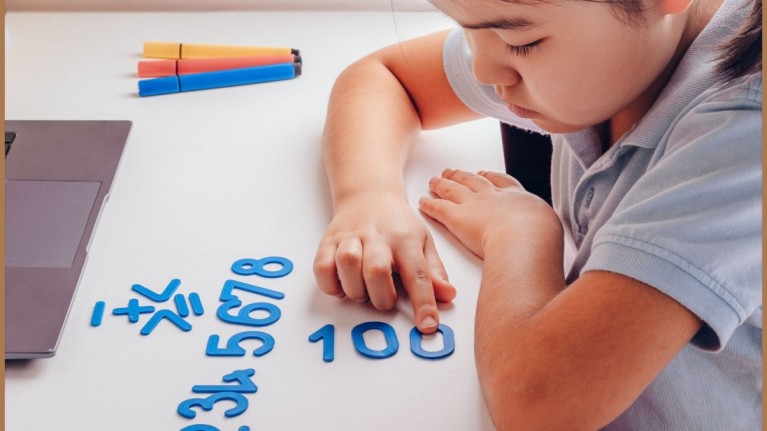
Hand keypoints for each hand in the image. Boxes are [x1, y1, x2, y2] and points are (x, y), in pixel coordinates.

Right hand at [314, 194, 455, 333]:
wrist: (369, 194)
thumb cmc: (398, 225)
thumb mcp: (423, 243)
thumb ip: (434, 272)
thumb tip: (448, 296)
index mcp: (405, 239)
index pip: (418, 273)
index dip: (423, 302)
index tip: (427, 325)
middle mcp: (377, 236)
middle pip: (376, 271)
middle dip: (382, 297)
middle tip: (386, 298)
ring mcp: (350, 237)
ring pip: (347, 265)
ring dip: (356, 289)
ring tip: (365, 290)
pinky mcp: (328, 241)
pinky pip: (322, 267)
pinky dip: (332, 285)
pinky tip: (344, 285)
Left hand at [419, 169, 560, 259]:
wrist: (525, 238)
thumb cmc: (540, 237)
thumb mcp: (548, 227)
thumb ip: (541, 228)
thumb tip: (542, 237)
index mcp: (518, 198)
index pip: (502, 182)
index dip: (490, 177)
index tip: (483, 174)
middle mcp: (494, 197)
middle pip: (473, 181)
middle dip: (462, 176)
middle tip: (452, 172)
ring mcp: (474, 205)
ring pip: (453, 190)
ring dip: (442, 184)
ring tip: (434, 181)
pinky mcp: (457, 218)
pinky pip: (439, 208)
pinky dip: (429, 204)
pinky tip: (423, 202)